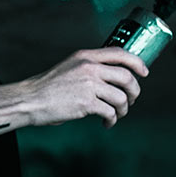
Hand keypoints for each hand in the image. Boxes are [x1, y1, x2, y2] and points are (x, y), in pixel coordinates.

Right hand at [22, 47, 148, 128]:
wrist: (30, 100)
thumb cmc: (48, 87)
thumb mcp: (69, 67)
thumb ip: (89, 68)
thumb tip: (112, 79)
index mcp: (85, 56)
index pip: (119, 53)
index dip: (137, 63)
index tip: (144, 72)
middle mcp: (89, 67)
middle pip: (127, 77)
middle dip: (134, 91)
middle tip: (131, 100)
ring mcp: (88, 84)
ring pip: (121, 97)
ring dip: (124, 109)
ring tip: (116, 115)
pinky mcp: (87, 102)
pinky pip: (111, 112)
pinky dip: (112, 120)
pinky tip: (106, 123)